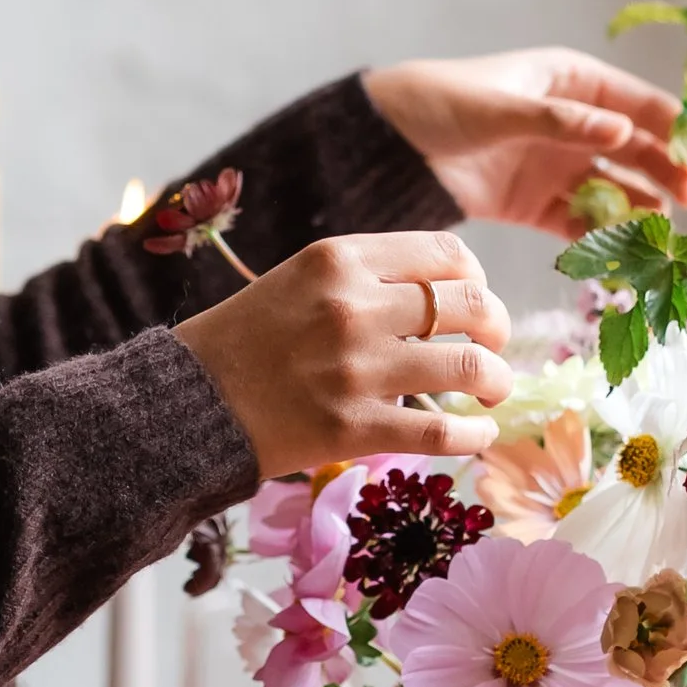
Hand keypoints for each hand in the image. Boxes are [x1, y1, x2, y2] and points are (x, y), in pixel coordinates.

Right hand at [175, 231, 509, 479]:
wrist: (188, 403)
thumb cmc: (245, 340)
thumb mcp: (300, 279)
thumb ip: (365, 277)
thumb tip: (443, 289)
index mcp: (340, 260)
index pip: (447, 253)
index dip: (477, 278)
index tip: (474, 298)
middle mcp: (354, 307)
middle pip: (471, 306)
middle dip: (497, 327)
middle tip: (493, 346)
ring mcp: (357, 369)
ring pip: (471, 368)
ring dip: (497, 381)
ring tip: (494, 391)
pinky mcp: (353, 428)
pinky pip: (443, 432)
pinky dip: (475, 433)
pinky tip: (481, 432)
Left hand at [362, 48, 686, 234]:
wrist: (388, 145)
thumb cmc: (443, 103)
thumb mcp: (502, 108)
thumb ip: (560, 121)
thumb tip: (622, 130)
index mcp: (572, 81)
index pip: (638, 103)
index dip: (676, 127)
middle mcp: (575, 124)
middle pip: (637, 149)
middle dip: (668, 170)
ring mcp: (558, 166)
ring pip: (616, 188)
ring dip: (642, 207)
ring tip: (664, 227)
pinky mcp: (537, 205)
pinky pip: (581, 222)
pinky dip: (603, 236)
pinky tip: (623, 250)